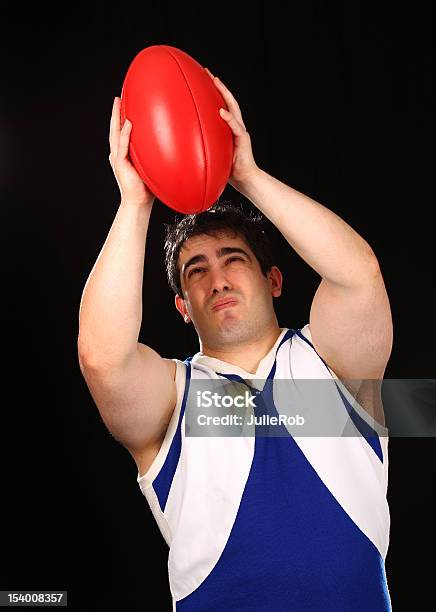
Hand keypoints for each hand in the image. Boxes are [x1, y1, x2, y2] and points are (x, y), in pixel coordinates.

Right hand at [109, 97, 154, 206]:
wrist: (139, 203)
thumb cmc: (148, 188)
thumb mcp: (153, 167)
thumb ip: (158, 155)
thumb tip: (177, 146)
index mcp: (125, 153)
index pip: (122, 131)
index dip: (123, 117)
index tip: (126, 102)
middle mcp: (119, 153)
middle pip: (115, 128)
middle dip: (116, 112)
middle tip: (118, 97)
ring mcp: (117, 157)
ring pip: (115, 133)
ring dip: (117, 118)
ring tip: (119, 103)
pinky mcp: (120, 164)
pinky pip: (122, 146)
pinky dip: (125, 134)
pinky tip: (129, 124)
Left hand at [204, 68, 259, 188]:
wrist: (245, 178)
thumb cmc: (228, 169)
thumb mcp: (211, 154)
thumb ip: (202, 146)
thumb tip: (179, 147)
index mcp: (228, 128)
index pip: (220, 105)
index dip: (212, 92)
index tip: (200, 78)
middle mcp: (235, 125)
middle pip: (227, 100)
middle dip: (218, 85)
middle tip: (207, 72)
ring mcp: (240, 130)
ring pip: (233, 108)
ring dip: (225, 94)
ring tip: (216, 82)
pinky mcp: (243, 139)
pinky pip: (235, 127)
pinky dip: (229, 118)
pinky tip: (221, 111)